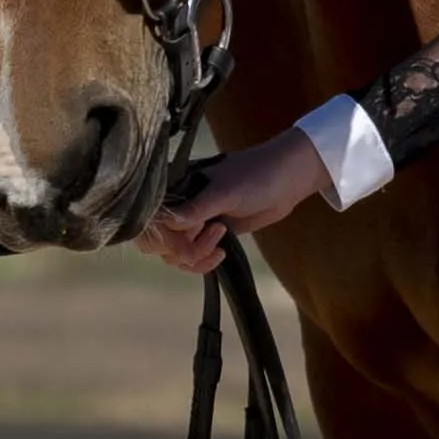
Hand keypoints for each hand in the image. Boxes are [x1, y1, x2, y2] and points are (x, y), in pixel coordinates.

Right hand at [136, 125, 329, 274]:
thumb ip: (195, 209)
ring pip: (175, 254)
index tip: (187, 239)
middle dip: (181, 248)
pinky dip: (203, 262)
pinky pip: (193, 258)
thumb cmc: (255, 176)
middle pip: (160, 241)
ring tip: (221, 238)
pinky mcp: (210, 236)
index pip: (152, 219)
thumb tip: (167, 223)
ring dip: (195, 255)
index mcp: (177, 187)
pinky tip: (221, 253)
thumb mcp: (224, 192)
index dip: (164, 235)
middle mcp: (180, 206)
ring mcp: (195, 222)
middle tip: (211, 237)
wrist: (286, 181)